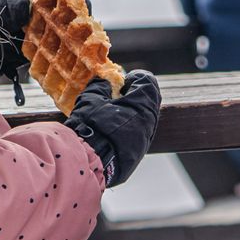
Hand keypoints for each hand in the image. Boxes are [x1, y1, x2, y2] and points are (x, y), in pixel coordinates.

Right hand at [63, 70, 158, 186]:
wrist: (89, 162)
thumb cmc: (91, 125)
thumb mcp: (91, 99)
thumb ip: (100, 86)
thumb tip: (104, 82)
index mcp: (141, 104)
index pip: (147, 82)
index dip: (136, 78)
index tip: (123, 81)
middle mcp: (149, 122)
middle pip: (149, 101)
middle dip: (135, 96)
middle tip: (118, 97)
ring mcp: (145, 140)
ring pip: (145, 120)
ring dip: (132, 114)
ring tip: (112, 116)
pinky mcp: (138, 155)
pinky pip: (138, 136)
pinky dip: (128, 130)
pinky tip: (111, 133)